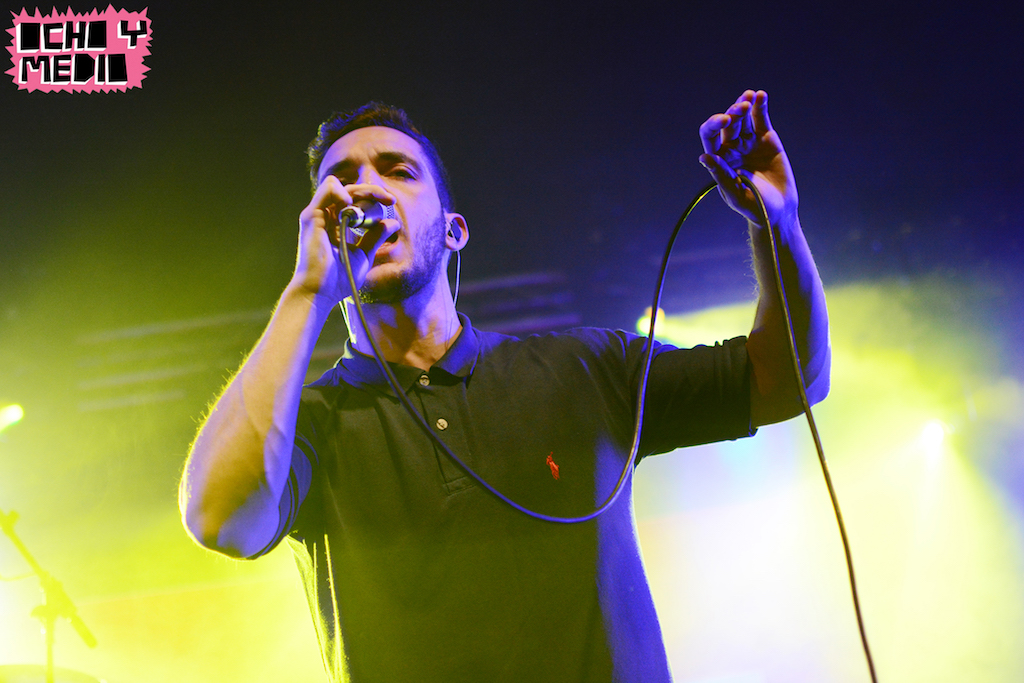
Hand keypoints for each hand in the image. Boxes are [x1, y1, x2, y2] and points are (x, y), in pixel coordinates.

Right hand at [292, 177, 397, 304]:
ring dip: (360, 191)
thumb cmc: (339, 279)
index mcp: (336, 224)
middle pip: (350, 190)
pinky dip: (343, 191)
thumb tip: (393, 223)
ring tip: (372, 206)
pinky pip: (328, 189)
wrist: (320, 293)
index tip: (391, 203)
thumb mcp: (364, 254)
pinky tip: (352, 206)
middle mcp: (326, 217)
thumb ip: (376, 237)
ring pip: (339, 185)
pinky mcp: (311, 216)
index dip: (374, 197)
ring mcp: (317, 215)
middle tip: (389, 200)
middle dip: (373, 191)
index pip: (356, 199)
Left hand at [698, 90, 797, 227]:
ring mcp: (749, 141)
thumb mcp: (735, 194)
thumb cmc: (753, 206)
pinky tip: (760, 95)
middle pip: (728, 123)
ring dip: (744, 104)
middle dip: (733, 113)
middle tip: (741, 108)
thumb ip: (721, 175)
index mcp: (719, 159)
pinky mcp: (767, 138)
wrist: (778, 210)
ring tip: (749, 97)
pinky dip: (760, 106)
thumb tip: (704, 157)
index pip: (710, 136)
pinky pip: (761, 119)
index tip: (724, 120)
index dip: (713, 125)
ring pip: (743, 118)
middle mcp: (731, 147)